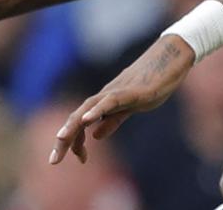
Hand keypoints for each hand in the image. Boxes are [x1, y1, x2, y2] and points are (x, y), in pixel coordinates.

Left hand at [49, 34, 194, 164]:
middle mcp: (105, 96)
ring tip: (60, 139)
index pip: (81, 123)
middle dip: (65, 139)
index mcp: (104, 103)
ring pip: (88, 107)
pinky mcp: (131, 91)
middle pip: (78, 116)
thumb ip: (112, 120)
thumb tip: (95, 135)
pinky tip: (86, 120)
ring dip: (73, 124)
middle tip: (53, 161)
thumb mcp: (129, 108)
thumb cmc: (151, 84)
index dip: (75, 141)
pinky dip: (96, 110)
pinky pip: (110, 100)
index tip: (78, 160)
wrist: (169, 62)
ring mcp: (117, 91)